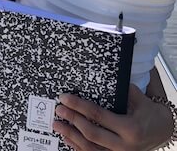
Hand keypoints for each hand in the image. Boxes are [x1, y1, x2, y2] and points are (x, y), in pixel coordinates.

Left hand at [53, 84, 171, 149]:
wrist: (164, 131)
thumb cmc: (150, 113)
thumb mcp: (140, 99)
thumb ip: (122, 91)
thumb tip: (100, 79)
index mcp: (129, 128)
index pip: (98, 115)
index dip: (79, 106)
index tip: (65, 98)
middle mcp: (124, 146)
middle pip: (91, 133)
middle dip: (72, 120)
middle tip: (59, 110)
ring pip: (90, 149)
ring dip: (71, 137)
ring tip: (57, 125)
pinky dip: (78, 148)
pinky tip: (68, 139)